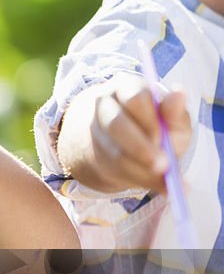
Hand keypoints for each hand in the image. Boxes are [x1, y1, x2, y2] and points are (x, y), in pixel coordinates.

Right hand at [86, 76, 190, 192]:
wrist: (121, 139)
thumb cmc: (153, 125)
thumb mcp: (169, 118)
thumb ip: (176, 112)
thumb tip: (179, 93)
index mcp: (126, 88)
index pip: (135, 98)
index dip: (150, 120)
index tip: (162, 137)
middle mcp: (104, 105)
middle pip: (117, 125)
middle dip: (141, 148)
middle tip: (163, 166)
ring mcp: (95, 131)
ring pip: (114, 153)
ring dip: (141, 168)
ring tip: (164, 180)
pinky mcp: (92, 155)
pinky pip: (114, 170)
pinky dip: (139, 180)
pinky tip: (158, 185)